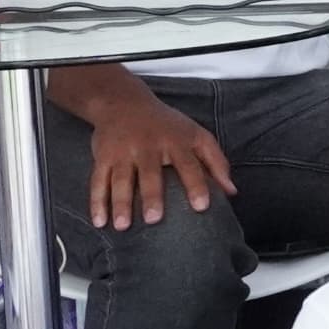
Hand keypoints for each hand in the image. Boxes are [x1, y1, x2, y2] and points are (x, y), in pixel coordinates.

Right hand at [81, 87, 232, 230]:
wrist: (123, 102)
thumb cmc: (167, 125)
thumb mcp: (196, 135)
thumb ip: (216, 162)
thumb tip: (232, 192)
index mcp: (175, 141)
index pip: (188, 164)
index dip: (196, 184)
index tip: (201, 206)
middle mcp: (148, 146)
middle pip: (150, 173)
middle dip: (151, 195)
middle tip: (154, 219)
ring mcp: (123, 151)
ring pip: (121, 179)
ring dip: (120, 203)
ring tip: (123, 226)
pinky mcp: (103, 157)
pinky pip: (98, 180)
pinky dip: (96, 202)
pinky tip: (99, 221)